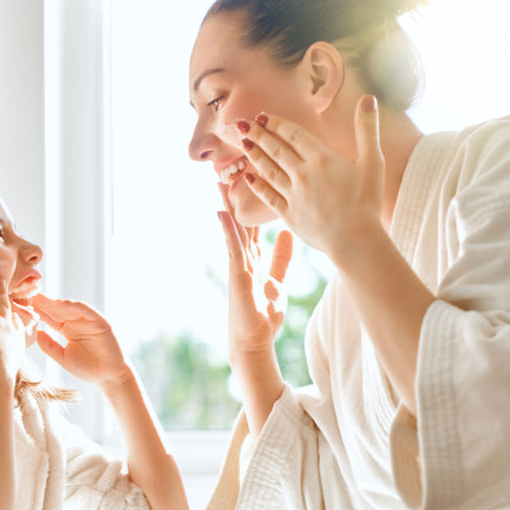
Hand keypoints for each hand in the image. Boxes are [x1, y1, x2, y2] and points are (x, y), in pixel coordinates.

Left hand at [30, 294, 131, 390]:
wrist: (109, 378)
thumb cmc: (87, 369)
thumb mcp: (62, 357)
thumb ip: (49, 345)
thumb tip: (34, 333)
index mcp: (66, 329)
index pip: (48, 316)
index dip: (35, 310)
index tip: (19, 305)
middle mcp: (75, 322)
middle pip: (55, 309)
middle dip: (41, 301)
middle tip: (24, 293)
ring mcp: (87, 321)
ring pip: (68, 307)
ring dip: (54, 301)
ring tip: (38, 296)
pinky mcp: (100, 322)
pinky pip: (86, 311)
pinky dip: (74, 306)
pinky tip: (60, 304)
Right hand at [216, 182, 292, 358]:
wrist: (255, 340)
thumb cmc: (263, 314)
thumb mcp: (277, 280)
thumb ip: (281, 258)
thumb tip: (288, 234)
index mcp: (253, 257)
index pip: (251, 223)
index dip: (252, 202)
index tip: (253, 178)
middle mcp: (243, 257)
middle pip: (239, 220)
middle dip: (235, 196)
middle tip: (231, 169)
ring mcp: (237, 264)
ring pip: (232, 228)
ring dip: (227, 205)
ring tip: (221, 181)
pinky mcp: (236, 274)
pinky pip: (232, 247)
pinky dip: (228, 229)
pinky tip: (222, 213)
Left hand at [226, 94, 384, 259]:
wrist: (356, 240)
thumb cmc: (367, 201)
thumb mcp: (373, 162)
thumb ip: (367, 129)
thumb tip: (368, 99)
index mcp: (322, 159)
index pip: (294, 135)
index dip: (276, 123)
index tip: (262, 115)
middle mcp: (303, 175)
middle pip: (276, 150)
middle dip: (258, 135)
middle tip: (242, 124)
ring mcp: (294, 195)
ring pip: (269, 170)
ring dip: (254, 155)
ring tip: (243, 143)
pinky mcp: (289, 214)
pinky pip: (268, 196)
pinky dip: (257, 185)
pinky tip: (247, 176)